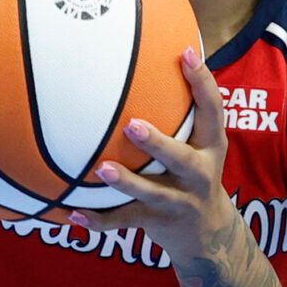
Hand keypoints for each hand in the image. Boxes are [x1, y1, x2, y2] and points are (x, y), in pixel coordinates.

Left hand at [66, 44, 233, 258]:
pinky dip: (98, 221)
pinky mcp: (157, 223)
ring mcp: (178, 201)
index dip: (202, 81)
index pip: (213, 109)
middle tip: (132, 126)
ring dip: (127, 182)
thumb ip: (183, 109)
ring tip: (102, 170)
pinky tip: (72, 215)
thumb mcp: (200, 143)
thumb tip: (149, 51)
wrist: (208, 234)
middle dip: (158, 143)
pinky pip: (124, 221)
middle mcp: (199, 173)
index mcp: (210, 146)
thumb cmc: (193, 173)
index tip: (185, 52)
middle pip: (180, 158)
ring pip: (151, 193)